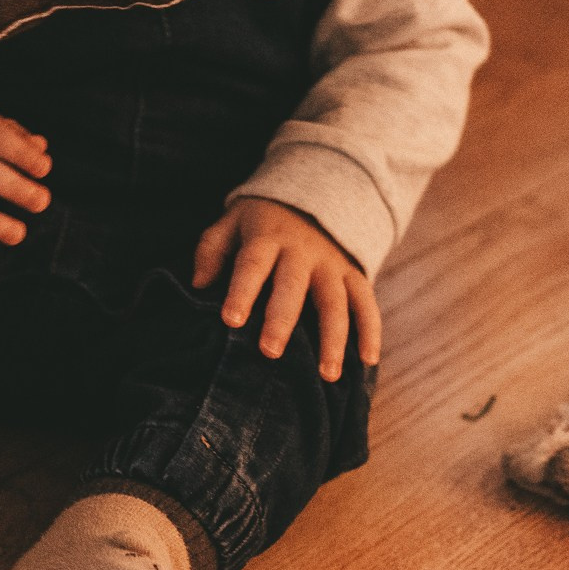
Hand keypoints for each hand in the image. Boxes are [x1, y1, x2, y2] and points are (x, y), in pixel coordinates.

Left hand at [191, 197, 379, 382]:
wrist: (313, 194)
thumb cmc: (260, 221)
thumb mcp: (231, 222)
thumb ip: (212, 250)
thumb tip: (198, 284)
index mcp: (266, 237)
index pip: (252, 264)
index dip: (241, 291)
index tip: (230, 320)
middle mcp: (301, 251)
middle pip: (292, 286)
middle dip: (282, 319)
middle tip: (270, 352)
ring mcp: (331, 264)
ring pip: (335, 302)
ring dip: (333, 338)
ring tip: (327, 375)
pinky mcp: (354, 274)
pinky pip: (366, 303)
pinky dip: (370, 331)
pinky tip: (368, 362)